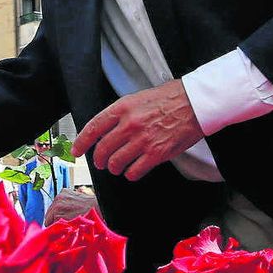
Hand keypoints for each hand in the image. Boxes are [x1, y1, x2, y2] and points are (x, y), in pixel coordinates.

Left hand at [73, 80, 204, 181]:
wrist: (195, 104)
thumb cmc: (170, 99)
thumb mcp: (139, 98)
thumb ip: (122, 113)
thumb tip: (107, 129)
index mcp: (123, 107)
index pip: (94, 127)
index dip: (82, 142)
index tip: (76, 151)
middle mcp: (130, 124)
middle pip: (102, 149)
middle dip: (99, 160)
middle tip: (101, 162)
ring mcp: (142, 140)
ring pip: (116, 163)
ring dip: (114, 168)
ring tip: (117, 167)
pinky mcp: (156, 154)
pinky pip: (134, 171)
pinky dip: (130, 174)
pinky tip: (133, 170)